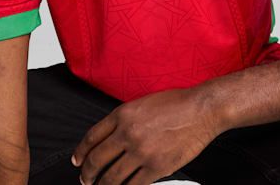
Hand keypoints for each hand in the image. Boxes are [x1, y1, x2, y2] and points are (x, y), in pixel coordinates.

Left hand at [71, 86, 220, 184]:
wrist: (201, 109)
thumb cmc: (177, 103)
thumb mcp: (143, 103)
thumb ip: (125, 119)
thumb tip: (110, 138)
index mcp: (123, 114)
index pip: (92, 137)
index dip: (81, 152)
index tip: (77, 161)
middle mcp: (128, 133)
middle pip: (97, 159)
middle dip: (87, 173)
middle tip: (85, 179)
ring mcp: (141, 152)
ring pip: (111, 177)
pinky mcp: (156, 167)